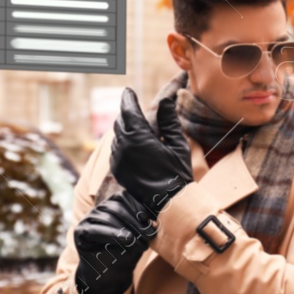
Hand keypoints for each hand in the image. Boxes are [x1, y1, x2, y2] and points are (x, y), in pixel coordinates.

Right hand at [71, 189, 152, 293]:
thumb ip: (142, 223)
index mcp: (111, 206)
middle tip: (149, 236)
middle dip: (135, 221)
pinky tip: (127, 239)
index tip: (150, 221)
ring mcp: (87, 220)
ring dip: (127, 229)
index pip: (123, 196)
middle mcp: (98, 210)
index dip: (138, 207)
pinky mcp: (80, 232)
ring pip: (107, 217)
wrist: (110, 276)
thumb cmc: (127, 253)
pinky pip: (95, 230)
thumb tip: (152, 218)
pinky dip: (113, 234)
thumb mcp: (138, 236)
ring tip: (140, 244)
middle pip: (116, 206)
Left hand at [110, 88, 193, 216]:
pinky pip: (116, 149)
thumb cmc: (177, 173)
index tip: (128, 91)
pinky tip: (133, 145)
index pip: (129, 110)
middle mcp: (124, 146)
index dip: (128, 99)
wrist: (167, 202)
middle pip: (120, 121)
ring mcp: (118, 159)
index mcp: (139, 137)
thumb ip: (169, 121)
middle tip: (133, 107)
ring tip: (135, 126)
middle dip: (126, 113)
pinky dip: (122, 143)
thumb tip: (166, 100)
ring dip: (124, 128)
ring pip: (117, 135)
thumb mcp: (178, 144)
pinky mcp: (117, 169)